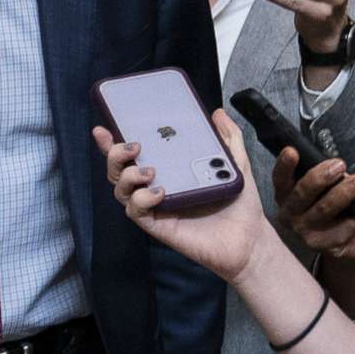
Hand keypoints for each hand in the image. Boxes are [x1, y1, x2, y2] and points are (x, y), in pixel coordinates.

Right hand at [94, 111, 282, 283]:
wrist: (250, 240)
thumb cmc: (240, 204)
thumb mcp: (236, 163)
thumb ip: (228, 138)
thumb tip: (218, 114)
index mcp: (169, 171)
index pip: (134, 155)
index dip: (114, 143)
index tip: (104, 128)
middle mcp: (156, 188)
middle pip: (118, 171)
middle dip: (115, 155)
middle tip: (134, 146)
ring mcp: (156, 207)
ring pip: (122, 191)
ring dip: (127, 176)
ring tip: (149, 170)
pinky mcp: (159, 226)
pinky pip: (136, 212)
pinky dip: (141, 199)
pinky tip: (158, 192)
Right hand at [271, 148, 354, 256]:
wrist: (348, 242)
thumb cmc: (334, 205)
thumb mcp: (326, 188)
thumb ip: (325, 178)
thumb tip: (336, 168)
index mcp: (286, 194)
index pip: (280, 179)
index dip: (284, 165)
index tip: (292, 151)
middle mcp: (288, 213)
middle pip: (302, 193)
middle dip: (322, 176)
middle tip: (341, 164)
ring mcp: (302, 231)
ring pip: (323, 209)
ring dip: (345, 192)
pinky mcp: (318, 246)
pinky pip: (339, 229)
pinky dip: (353, 220)